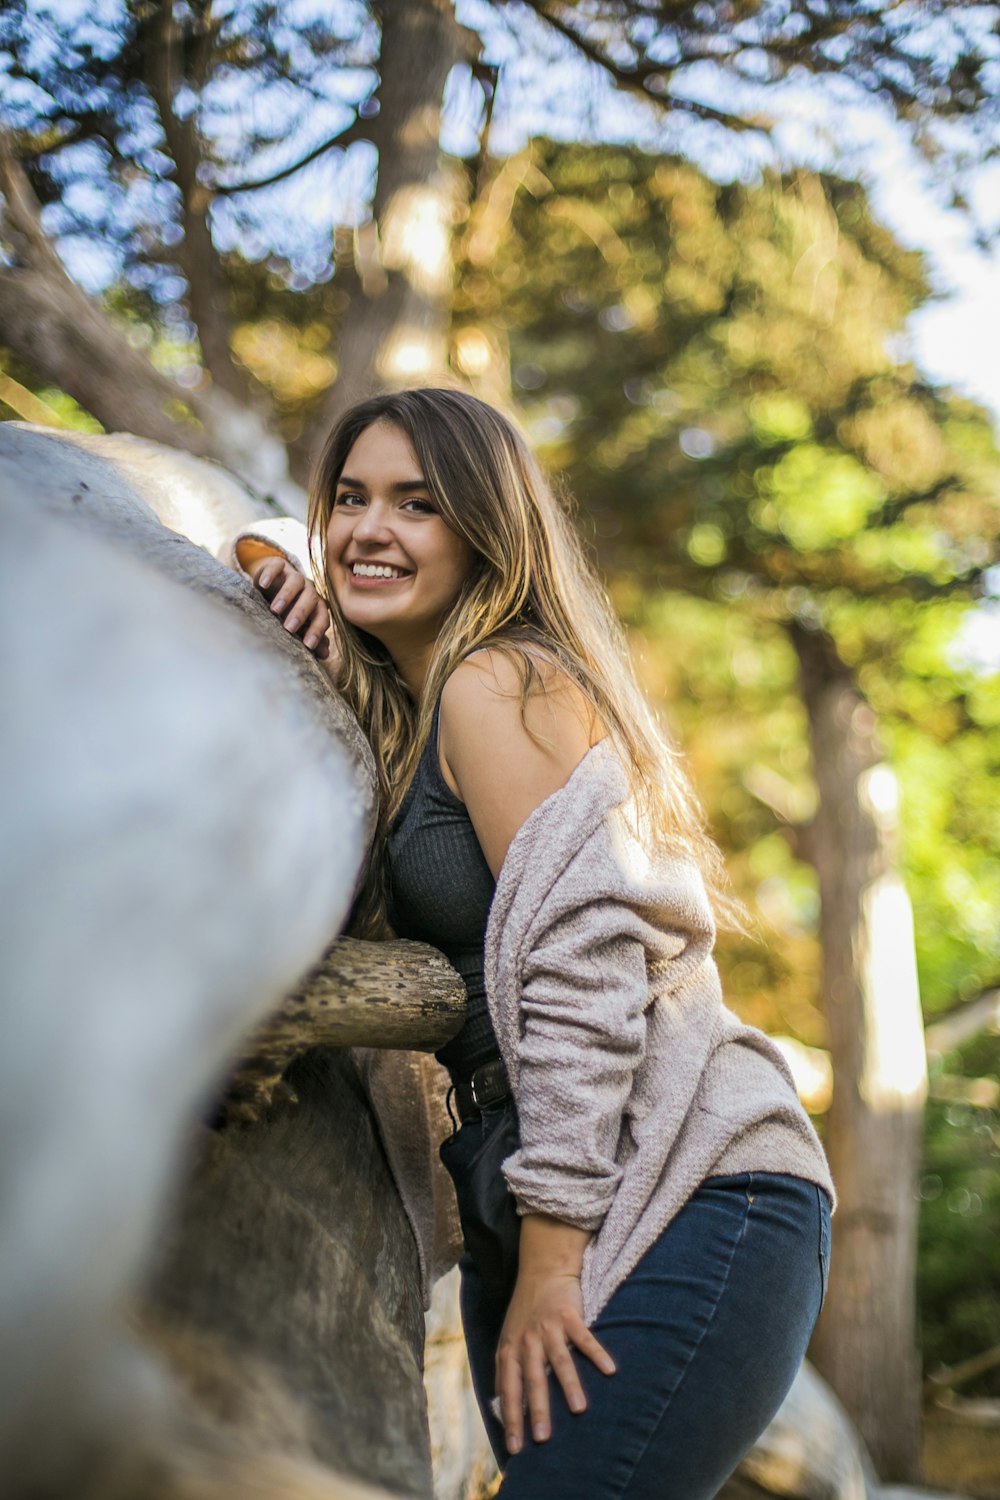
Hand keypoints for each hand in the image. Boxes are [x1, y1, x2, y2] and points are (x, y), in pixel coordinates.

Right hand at [249, 555, 330, 658]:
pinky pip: (277, 565)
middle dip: (301, 614)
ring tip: (274, 610)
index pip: (322, 617)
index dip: (317, 631)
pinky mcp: (279, 565)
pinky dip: (270, 574)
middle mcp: (309, 589)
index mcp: (317, 605)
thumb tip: (325, 654)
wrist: (273, 584)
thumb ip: (310, 636)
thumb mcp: (298, 624)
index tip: (308, 645)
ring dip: (287, 595)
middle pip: (311, 599)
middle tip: (289, 628)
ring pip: (296, 582)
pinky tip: (262, 585)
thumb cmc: (288, 610)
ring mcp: (294, 575)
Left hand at [496, 1266, 615, 1455]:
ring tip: (579, 1410)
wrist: (542, 1271)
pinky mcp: (568, 1315)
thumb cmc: (525, 1312)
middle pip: (532, 1379)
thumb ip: (507, 1371)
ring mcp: (548, 1327)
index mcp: (510, 1350)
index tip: (515, 1449)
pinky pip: (584, 1337)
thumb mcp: (508, 1340)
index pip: (509, 1391)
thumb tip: (499, 1406)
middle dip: (537, 1410)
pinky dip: (597, 1353)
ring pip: (559, 1360)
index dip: (511, 1419)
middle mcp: (527, 1340)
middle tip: (543, 1439)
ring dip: (569, 1385)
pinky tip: (609, 1370)